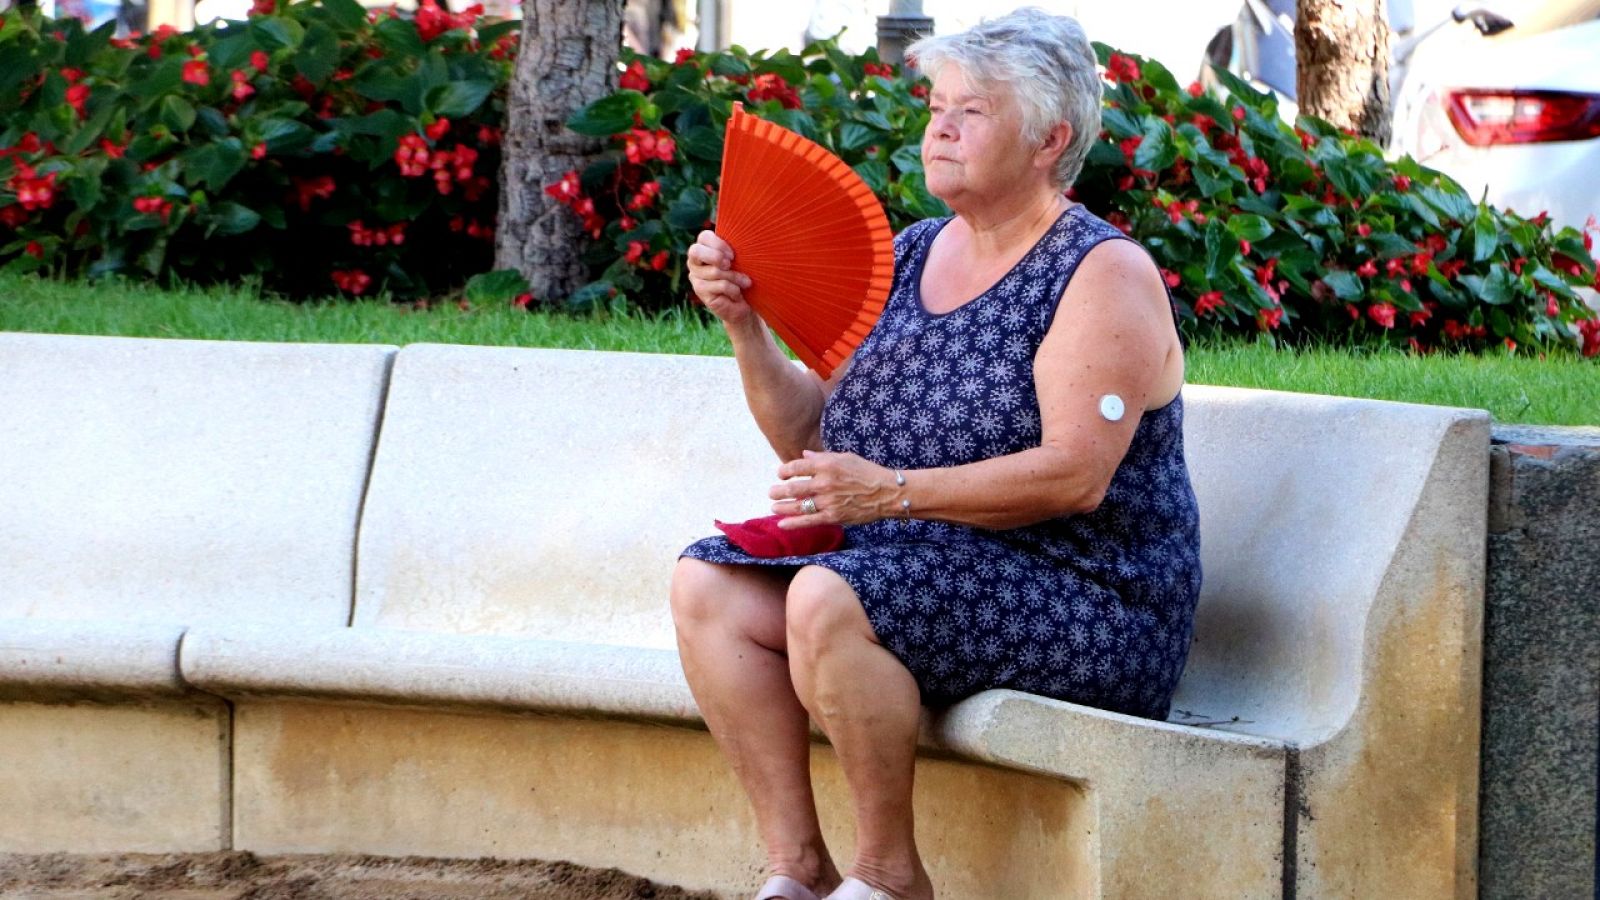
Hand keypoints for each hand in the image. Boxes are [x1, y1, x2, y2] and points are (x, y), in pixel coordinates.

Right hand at [686, 230, 754, 325]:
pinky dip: (734, 289)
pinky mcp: (700, 291)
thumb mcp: (739, 261)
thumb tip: (743, 236)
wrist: (743, 304)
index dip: (719, 244)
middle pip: (696, 251)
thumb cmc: (741, 277)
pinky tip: (737, 293)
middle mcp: (695, 261)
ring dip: (735, 277)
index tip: (733, 255)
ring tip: (745, 283)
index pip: (704, 237)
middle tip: (730, 264)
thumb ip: (733, 251)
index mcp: (704, 248)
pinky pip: (720, 285)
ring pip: (715, 271)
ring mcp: (695, 276)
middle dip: (716, 257)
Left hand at [769, 450, 897, 527]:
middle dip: (778, 491)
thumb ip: (822, 457)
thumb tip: (804, 455)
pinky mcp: (833, 516)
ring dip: (782, 506)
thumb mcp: (845, 457)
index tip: (781, 474)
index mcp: (827, 464)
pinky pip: (808, 521)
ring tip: (773, 506)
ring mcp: (828, 501)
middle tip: (771, 492)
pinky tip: (782, 524)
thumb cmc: (867, 472)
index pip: (796, 466)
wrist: (887, 492)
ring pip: (798, 505)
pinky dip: (793, 523)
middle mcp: (824, 482)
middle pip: (793, 487)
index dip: (784, 471)